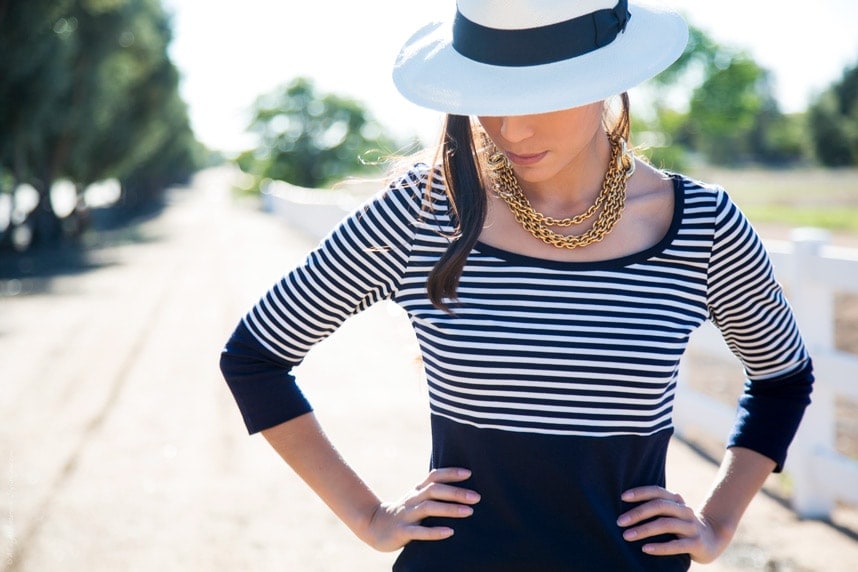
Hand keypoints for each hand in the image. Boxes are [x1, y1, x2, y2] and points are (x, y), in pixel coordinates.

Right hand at [362, 467, 479, 551]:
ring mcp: (406, 515)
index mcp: (417, 491)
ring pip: (428, 508)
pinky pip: (419, 531)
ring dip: (449, 509)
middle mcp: (412, 499)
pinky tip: (449, 532)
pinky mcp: (402, 532)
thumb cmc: (404, 512)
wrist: (374, 526)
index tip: (469, 473)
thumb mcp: (416, 498)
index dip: (450, 473)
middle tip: (476, 497)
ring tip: (468, 512)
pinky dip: (434, 532)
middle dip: (456, 492)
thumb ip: (433, 492)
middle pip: (434, 490)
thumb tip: (463, 488)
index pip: (434, 476)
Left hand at [616, 486, 731, 562]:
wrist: (712, 539)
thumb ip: (655, 508)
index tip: (622, 497)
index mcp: (676, 501)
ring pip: (666, 524)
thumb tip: (622, 509)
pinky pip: (676, 545)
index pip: (657, 491)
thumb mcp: (671, 514)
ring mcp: (692, 526)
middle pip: (659, 506)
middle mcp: (684, 510)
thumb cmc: (681, 526)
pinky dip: (660, 547)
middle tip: (620, 521)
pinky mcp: (697, 543)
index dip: (640, 492)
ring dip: (644, 530)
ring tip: (626, 536)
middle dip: (638, 513)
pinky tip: (645, 549)